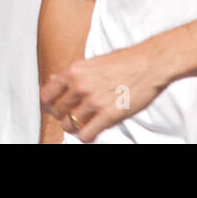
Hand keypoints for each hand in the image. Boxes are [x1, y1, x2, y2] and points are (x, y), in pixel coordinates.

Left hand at [39, 41, 170, 142]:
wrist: (150, 64)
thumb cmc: (125, 61)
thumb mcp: (93, 62)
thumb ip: (73, 74)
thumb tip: (53, 80)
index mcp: (74, 71)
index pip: (46, 95)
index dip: (48, 104)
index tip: (54, 107)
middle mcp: (80, 85)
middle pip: (56, 112)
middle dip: (63, 116)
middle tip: (72, 115)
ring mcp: (94, 101)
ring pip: (69, 125)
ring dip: (75, 126)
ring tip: (84, 122)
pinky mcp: (108, 115)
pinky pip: (85, 135)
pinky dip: (87, 135)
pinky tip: (93, 129)